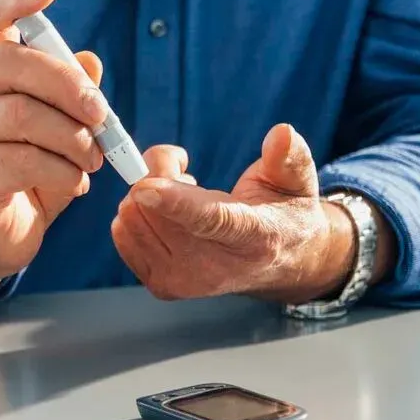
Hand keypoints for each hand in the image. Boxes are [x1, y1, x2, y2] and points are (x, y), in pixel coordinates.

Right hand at [0, 0, 108, 304]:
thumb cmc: (26, 171)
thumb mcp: (56, 129)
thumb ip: (70, 95)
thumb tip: (90, 61)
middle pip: (7, 63)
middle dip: (66, 84)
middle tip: (101, 113)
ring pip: (19, 115)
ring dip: (72, 137)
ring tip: (94, 159)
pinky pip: (20, 161)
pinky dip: (62, 171)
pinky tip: (76, 183)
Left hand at [112, 124, 368, 302]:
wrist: (279, 262)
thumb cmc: (284, 212)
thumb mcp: (297, 180)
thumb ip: (289, 156)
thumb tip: (281, 133)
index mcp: (255, 237)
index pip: (210, 220)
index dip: (174, 202)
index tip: (145, 185)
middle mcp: (217, 268)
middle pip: (157, 213)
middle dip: (161, 174)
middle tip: (188, 175)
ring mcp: (186, 282)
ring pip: (133, 218)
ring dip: (149, 195)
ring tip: (184, 199)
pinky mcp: (162, 286)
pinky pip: (122, 233)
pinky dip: (138, 213)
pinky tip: (168, 216)